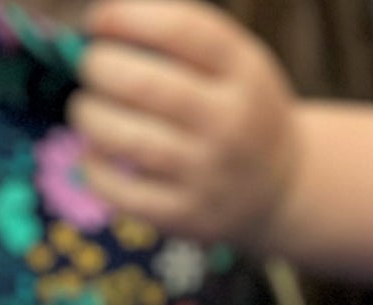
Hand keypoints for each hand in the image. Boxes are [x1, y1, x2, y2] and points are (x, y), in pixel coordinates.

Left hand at [70, 0, 299, 247]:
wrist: (282, 189)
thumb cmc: (237, 109)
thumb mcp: (234, 62)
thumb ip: (178, 35)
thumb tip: (98, 26)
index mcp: (244, 76)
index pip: (180, 32)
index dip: (125, 18)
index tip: (99, 24)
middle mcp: (232, 127)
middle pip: (145, 86)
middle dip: (99, 68)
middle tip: (95, 70)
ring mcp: (212, 177)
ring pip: (129, 140)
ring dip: (90, 116)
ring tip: (89, 110)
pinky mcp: (191, 217)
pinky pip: (125, 195)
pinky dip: (95, 170)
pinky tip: (96, 153)